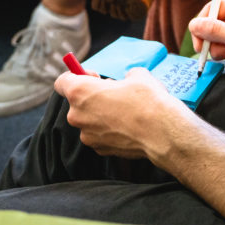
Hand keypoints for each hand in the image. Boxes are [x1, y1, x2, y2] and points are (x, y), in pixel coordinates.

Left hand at [55, 67, 189, 159]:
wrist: (163, 134)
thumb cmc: (148, 100)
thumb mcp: (138, 75)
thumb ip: (124, 76)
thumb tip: (127, 79)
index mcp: (80, 92)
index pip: (62, 81)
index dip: (77, 75)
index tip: (95, 76)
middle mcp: (77, 115)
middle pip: (77, 102)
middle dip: (94, 96)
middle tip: (116, 93)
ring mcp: (87, 135)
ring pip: (90, 119)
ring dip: (102, 114)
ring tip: (127, 112)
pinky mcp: (100, 149)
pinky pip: (100, 135)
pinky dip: (110, 130)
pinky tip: (129, 127)